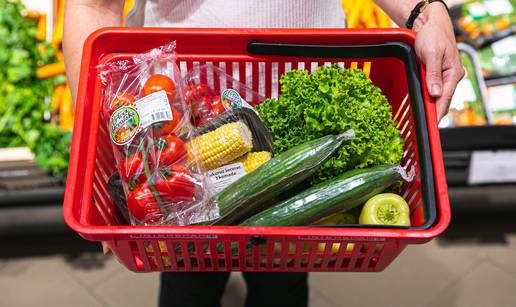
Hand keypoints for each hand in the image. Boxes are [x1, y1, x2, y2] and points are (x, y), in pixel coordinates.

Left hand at [413, 3, 464, 120]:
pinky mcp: (437, 74)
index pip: (445, 98)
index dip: (438, 112)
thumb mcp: (431, 54)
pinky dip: (427, 97)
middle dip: (434, 112)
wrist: (429, 24)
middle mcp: (452, 77)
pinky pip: (433, 89)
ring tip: (421, 119)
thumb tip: (435, 94)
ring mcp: (445, 76)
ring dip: (430, 105)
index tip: (432, 124)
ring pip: (437, 96)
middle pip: (442, 100)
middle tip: (423, 125)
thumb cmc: (432, 36)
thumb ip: (433, 75)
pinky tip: (422, 105)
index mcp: (453, 73)